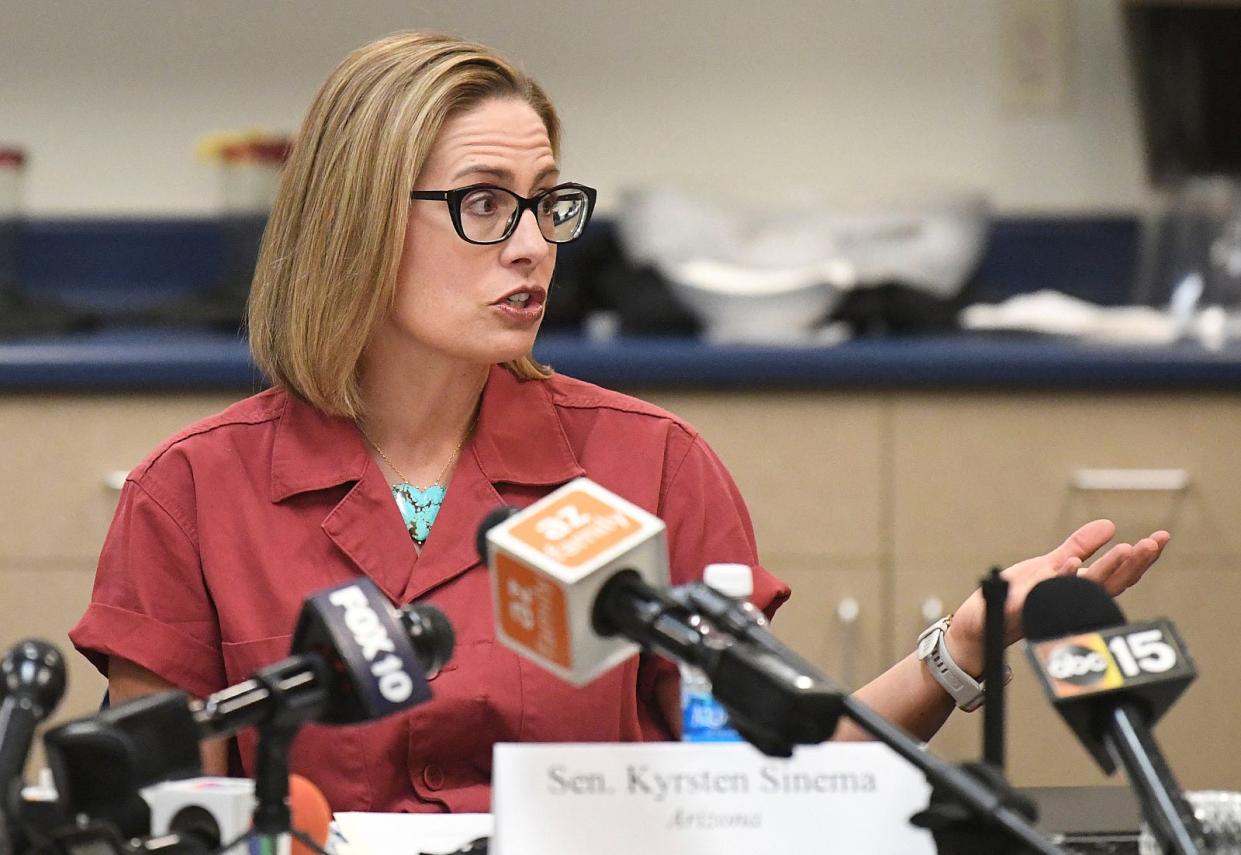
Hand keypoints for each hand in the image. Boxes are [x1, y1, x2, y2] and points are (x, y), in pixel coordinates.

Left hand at [944, 519, 1168, 675]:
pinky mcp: (1013, 612)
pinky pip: (1034, 598)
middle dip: (1129, 565)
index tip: (1160, 538)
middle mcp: (1066, 603)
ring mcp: (1042, 609)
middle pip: (1106, 584)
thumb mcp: (1050, 565)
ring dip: (1101, 571)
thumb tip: (1110, 524)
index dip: (1141, 559)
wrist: (980, 629)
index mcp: (1077, 591)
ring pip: (1078, 591)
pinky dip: (1053, 583)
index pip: (1117, 575)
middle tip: (1148, 544)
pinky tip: (1068, 564)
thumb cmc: (1016, 599)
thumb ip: (1079, 546)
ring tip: (1123, 550)